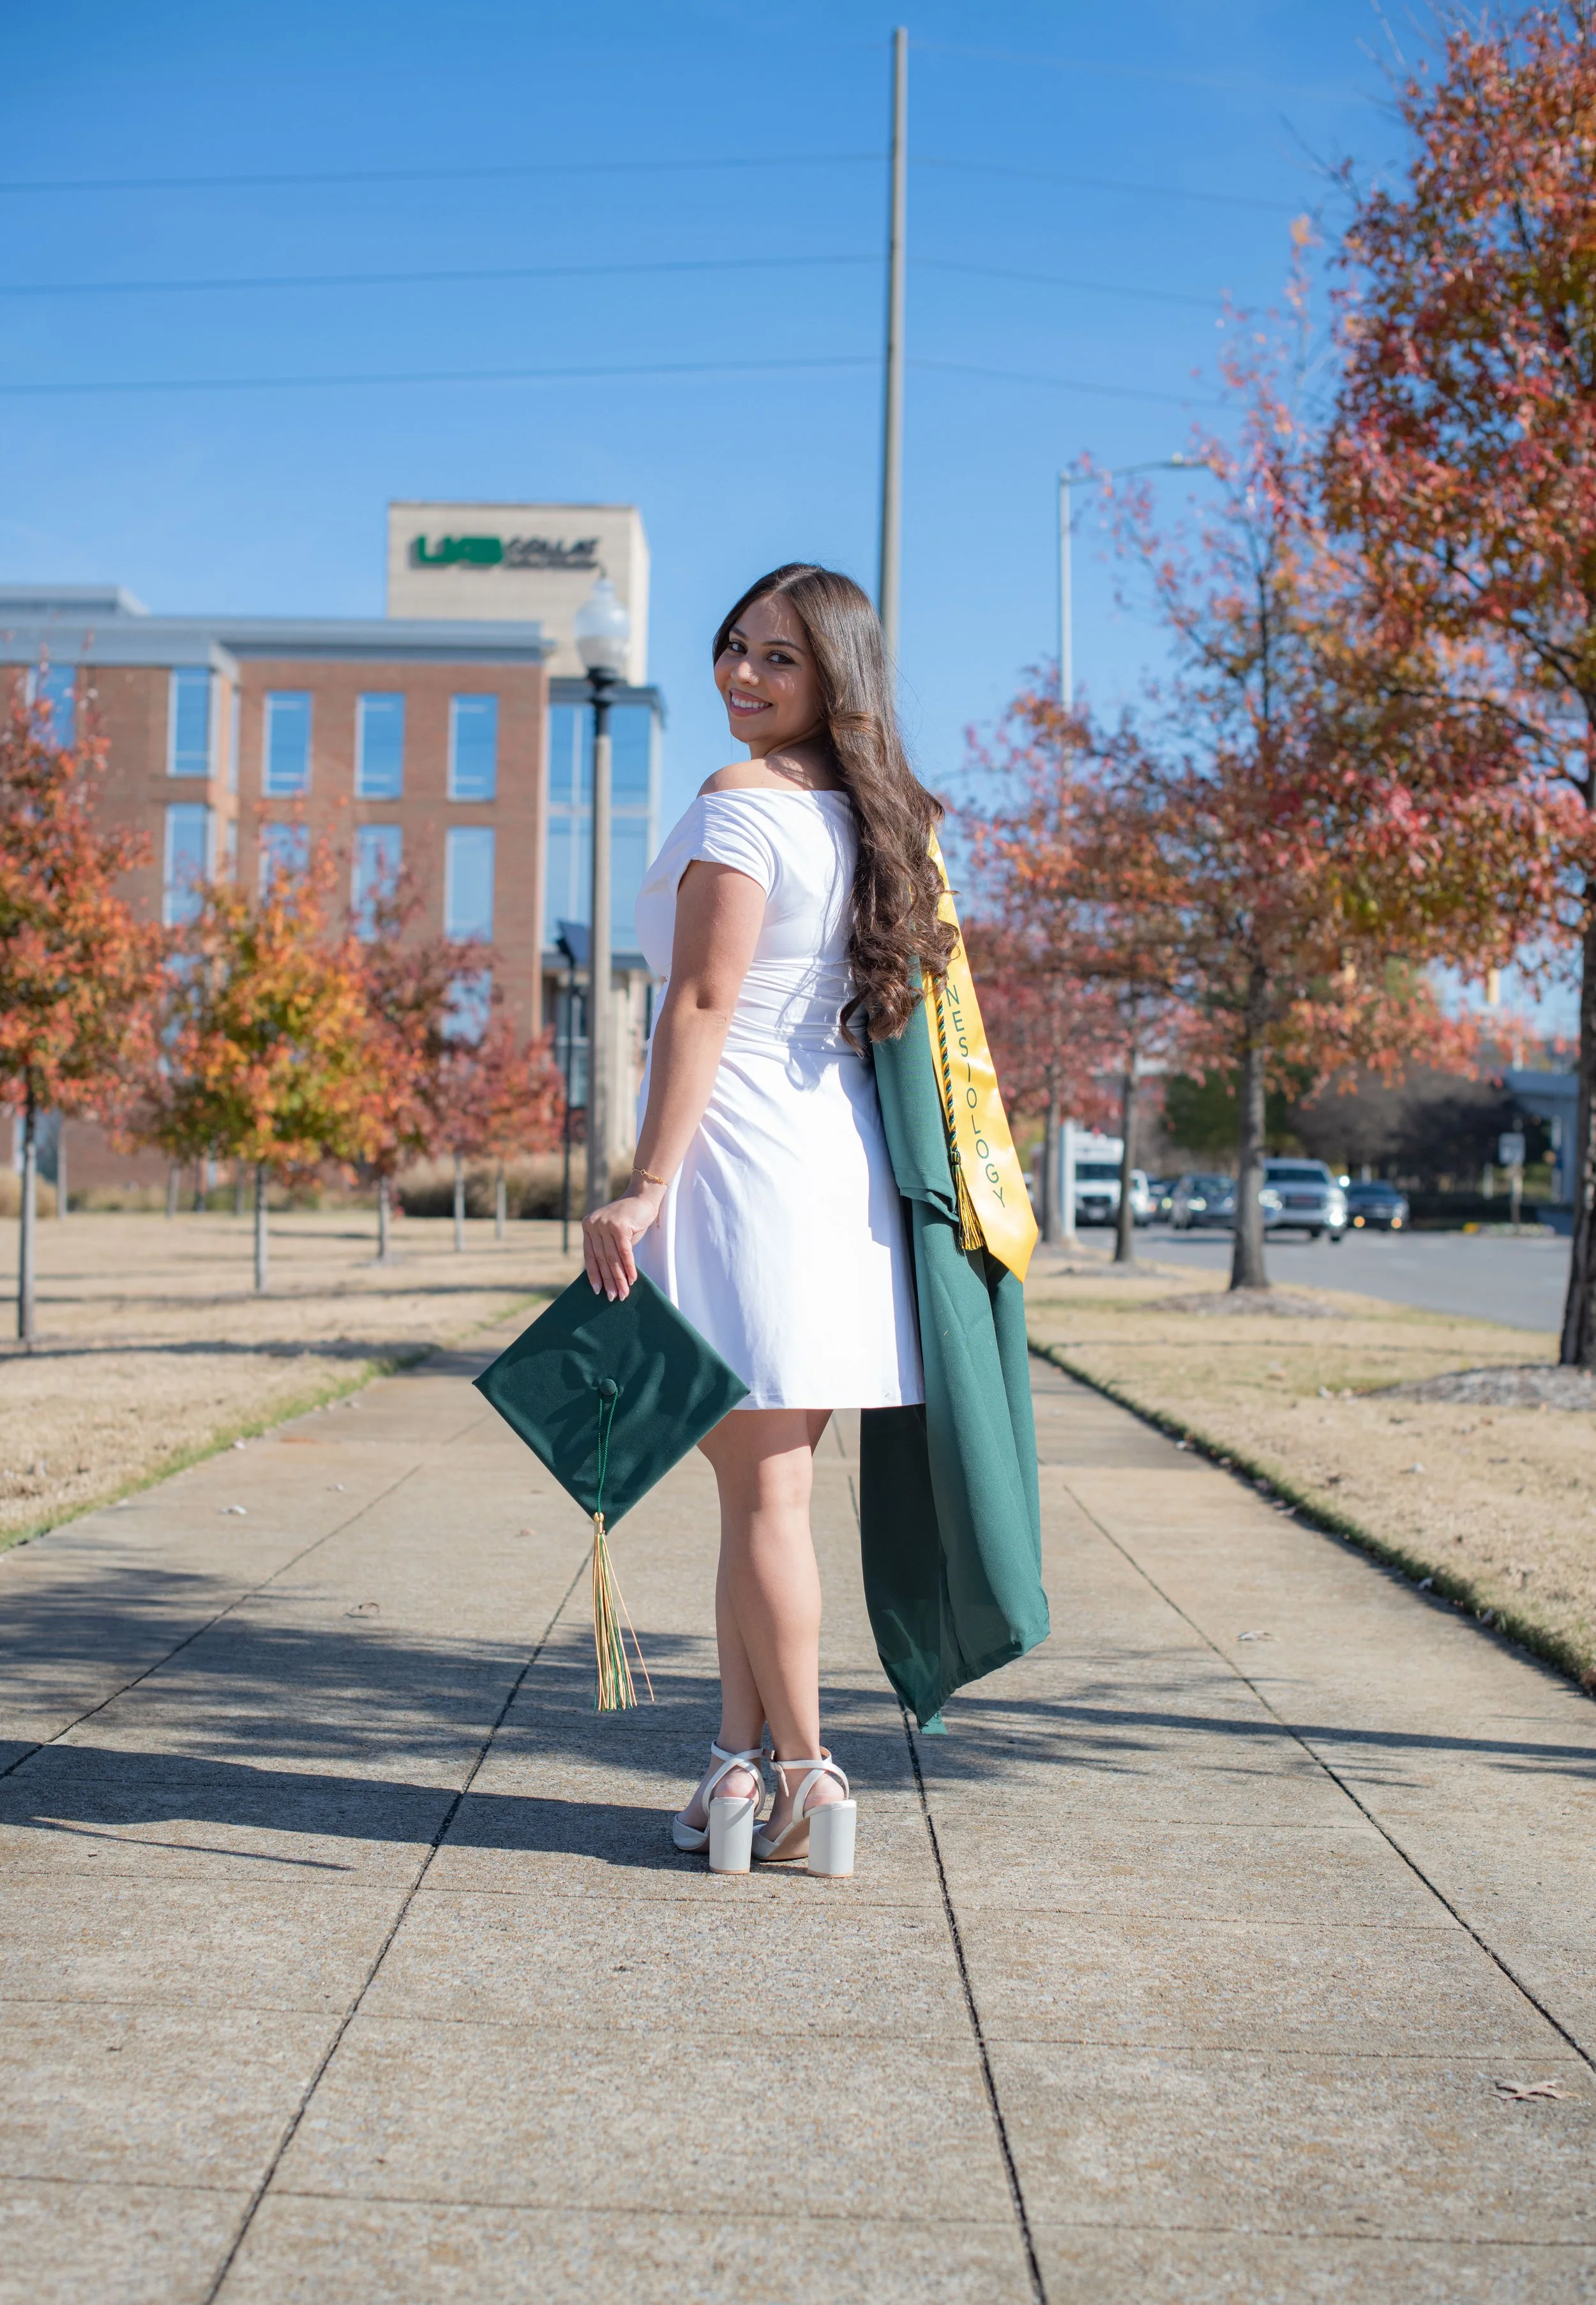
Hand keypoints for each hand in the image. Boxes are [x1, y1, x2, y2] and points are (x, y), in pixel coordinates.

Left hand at [583, 1183, 663, 1300]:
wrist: (643, 1197)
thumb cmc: (630, 1217)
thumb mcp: (614, 1233)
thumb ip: (608, 1249)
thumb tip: (607, 1276)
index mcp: (588, 1226)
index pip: (589, 1255)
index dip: (594, 1274)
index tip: (597, 1291)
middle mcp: (593, 1225)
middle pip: (601, 1259)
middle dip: (608, 1281)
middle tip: (612, 1298)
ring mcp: (605, 1225)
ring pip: (613, 1258)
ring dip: (619, 1279)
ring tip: (623, 1294)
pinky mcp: (619, 1227)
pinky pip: (624, 1252)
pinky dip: (629, 1268)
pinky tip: (632, 1280)